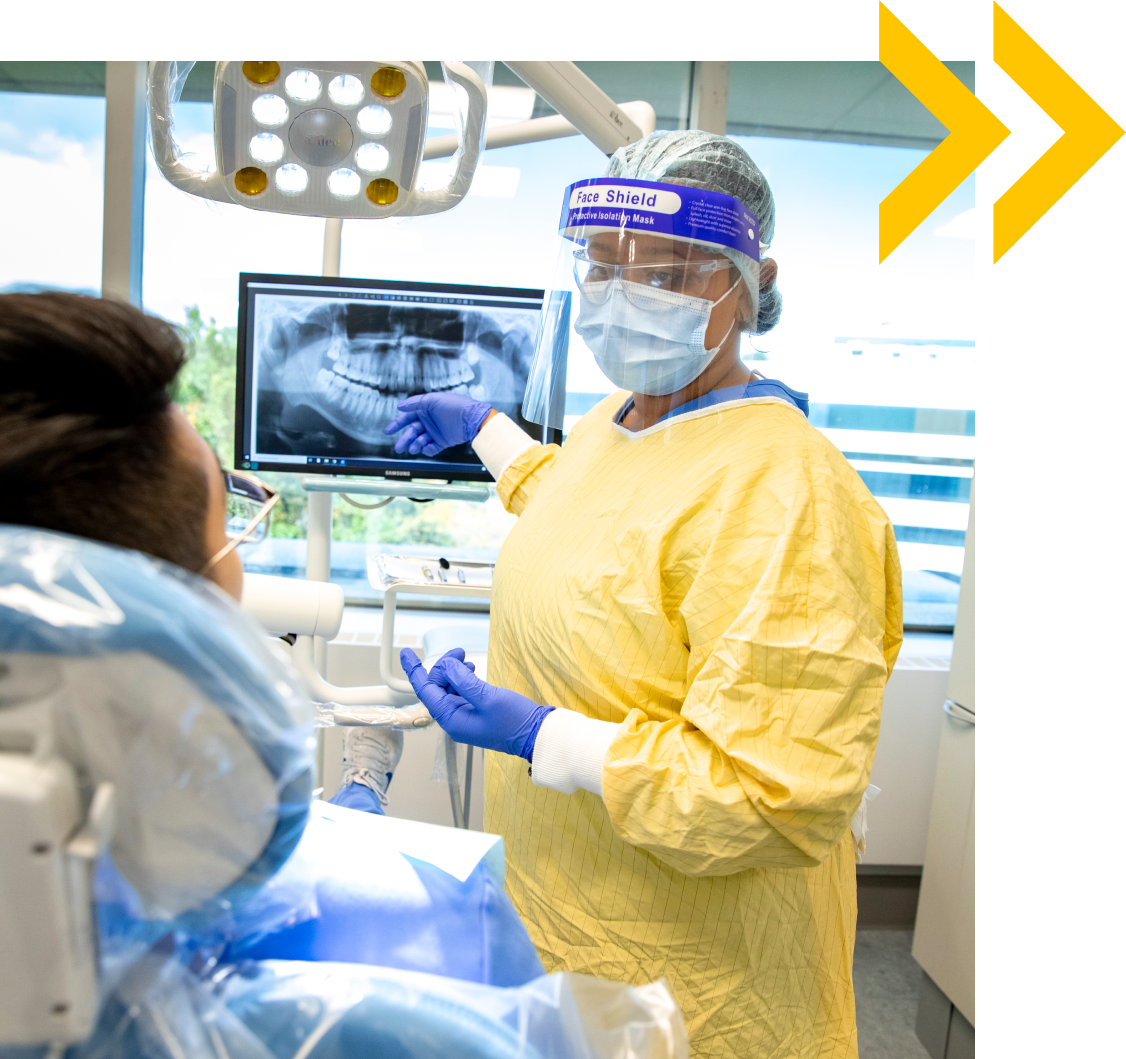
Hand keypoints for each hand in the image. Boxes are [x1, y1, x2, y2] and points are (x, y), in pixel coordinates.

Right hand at [383, 393, 492, 455]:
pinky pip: (431, 448)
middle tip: (399, 448)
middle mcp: (428, 421)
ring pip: (420, 441)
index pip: (407, 418)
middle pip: (412, 432)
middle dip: (405, 440)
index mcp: (425, 410)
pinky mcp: (442, 441)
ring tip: (415, 448)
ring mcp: (435, 432)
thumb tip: (399, 406)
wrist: (472, 418)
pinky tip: (427, 448)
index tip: (388, 431)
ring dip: (415, 445)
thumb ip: (415, 403)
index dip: (397, 424)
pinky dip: (428, 450)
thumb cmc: (455, 405)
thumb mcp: (433, 400)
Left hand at [401, 648, 553, 761]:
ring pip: (448, 688)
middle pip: (437, 687)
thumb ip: (464, 681)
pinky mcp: (475, 712)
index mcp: (452, 720)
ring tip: (466, 661)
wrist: (536, 735)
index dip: (415, 671)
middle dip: (444, 667)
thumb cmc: (516, 722)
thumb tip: (447, 666)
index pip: (426, 691)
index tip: (406, 654)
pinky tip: (472, 671)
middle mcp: (454, 719)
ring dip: (454, 672)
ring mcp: (465, 716)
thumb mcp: (489, 698)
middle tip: (459, 653)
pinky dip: (463, 678)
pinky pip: (460, 691)